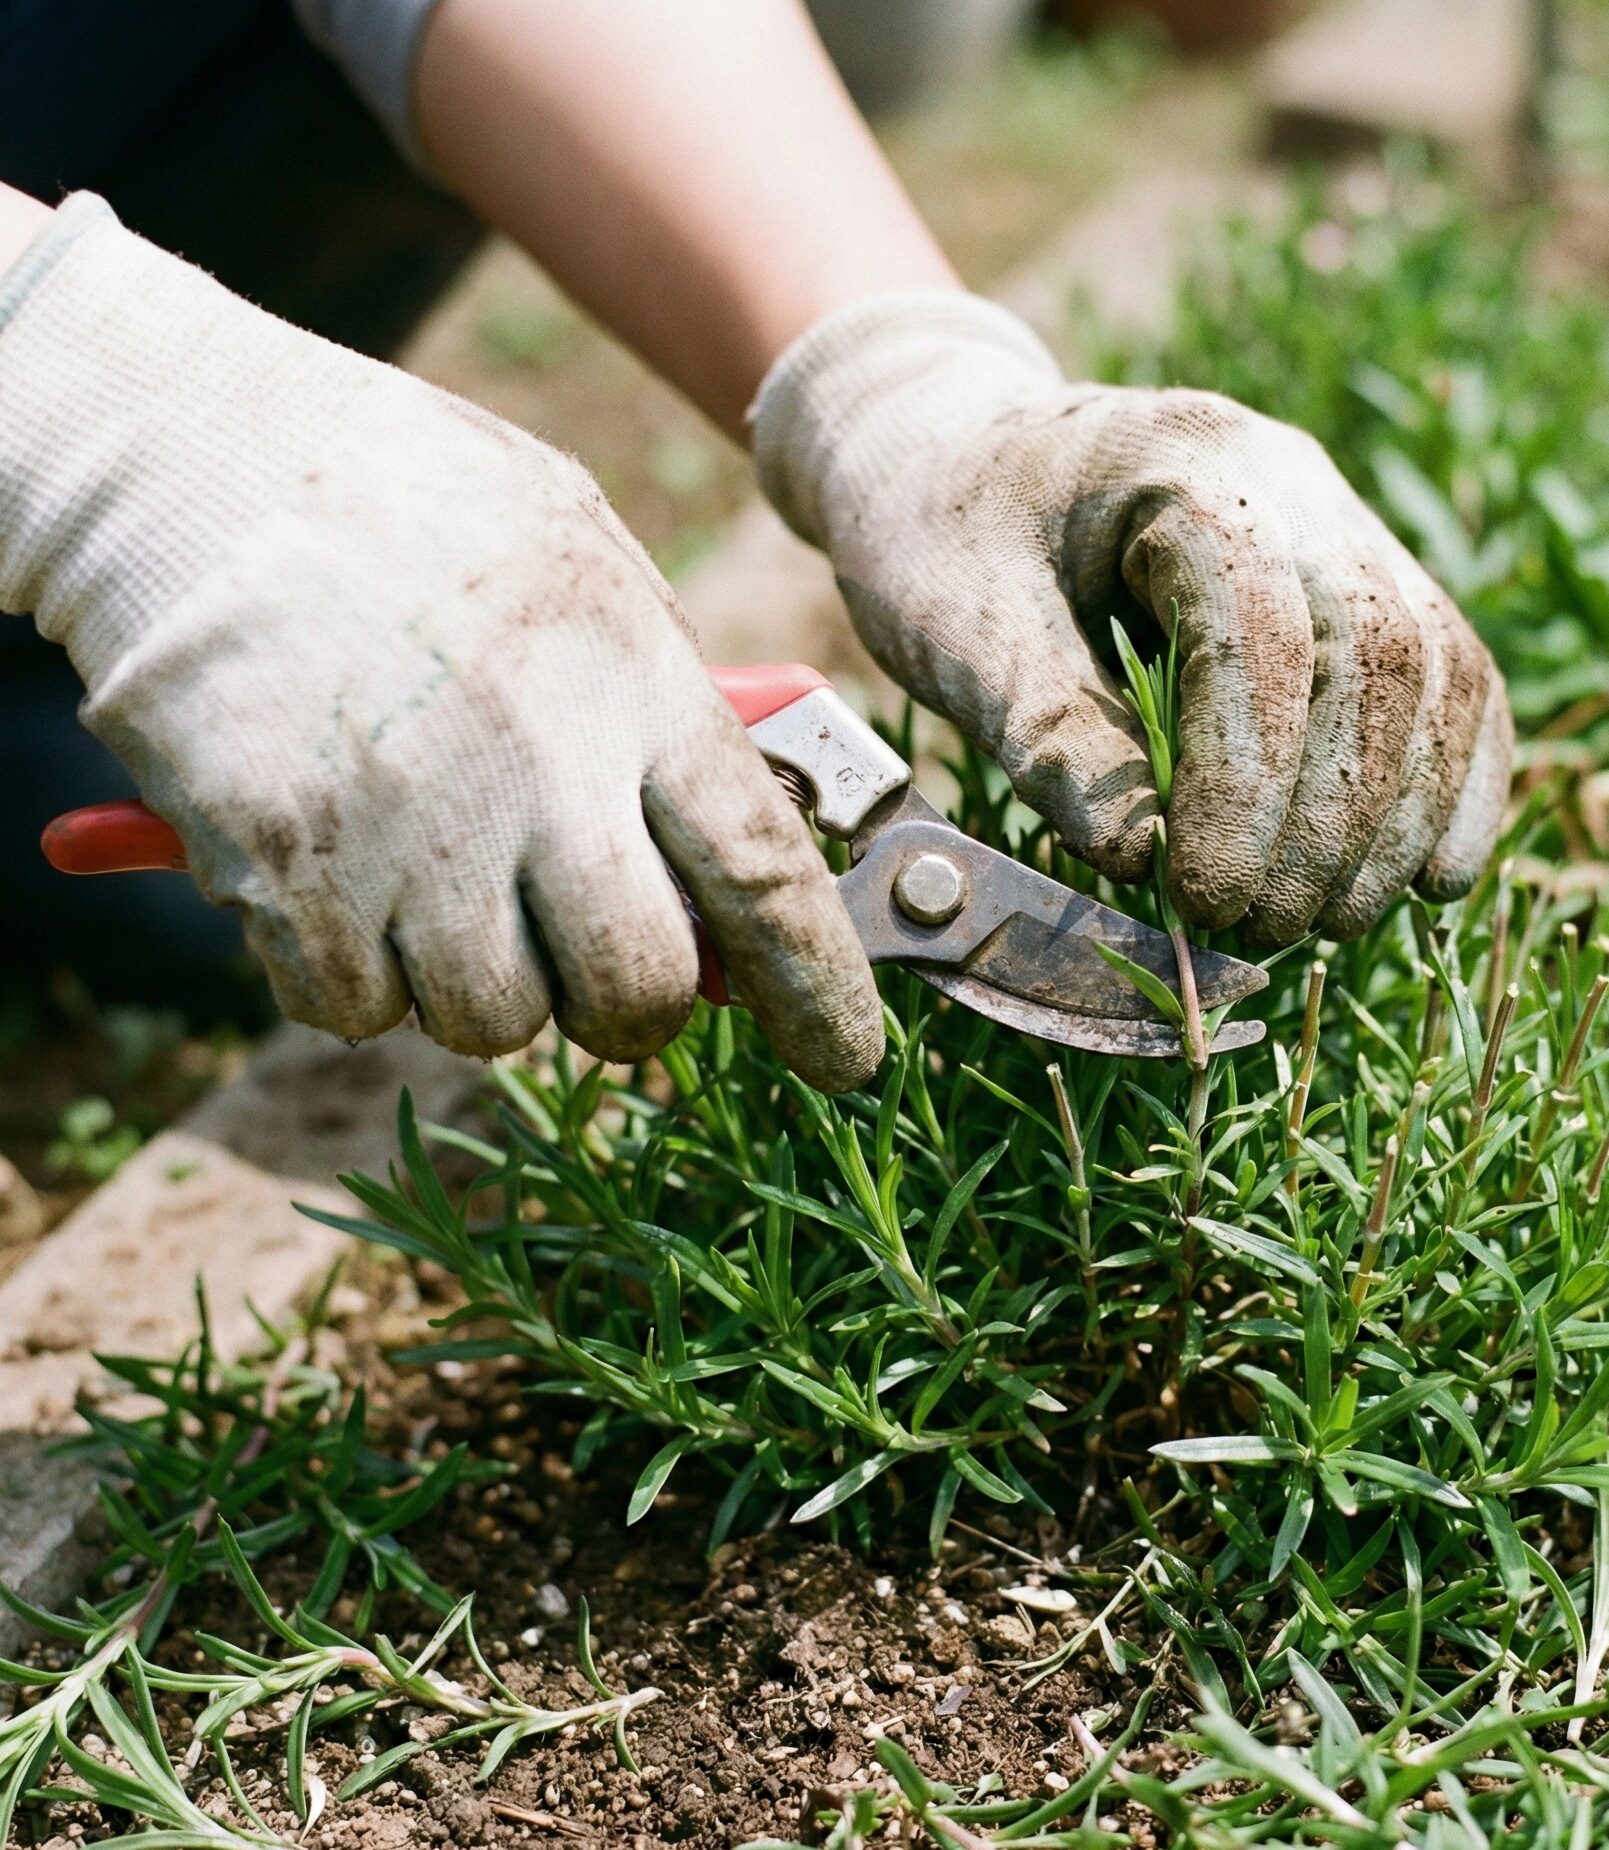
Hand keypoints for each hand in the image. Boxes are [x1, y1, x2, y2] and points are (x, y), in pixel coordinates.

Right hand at [0, 196, 880, 1083]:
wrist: (178, 452)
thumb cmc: (412, 507)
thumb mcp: (585, 560)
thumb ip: (674, 711)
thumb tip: (746, 874)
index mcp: (630, 679)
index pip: (762, 872)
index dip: (820, 988)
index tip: (850, 1058)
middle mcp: (533, 766)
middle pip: (635, 993)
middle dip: (632, 1010)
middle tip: (597, 963)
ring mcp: (401, 828)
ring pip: (494, 1022)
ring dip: (483, 984)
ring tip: (441, 870)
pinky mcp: (282, 871)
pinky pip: (356, 1010)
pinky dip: (359, 974)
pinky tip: (349, 868)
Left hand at [755, 292, 1511, 942]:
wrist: (956, 452)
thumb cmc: (941, 534)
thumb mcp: (960, 630)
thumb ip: (1048, 738)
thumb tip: (1141, 864)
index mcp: (1187, 464)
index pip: (1265, 632)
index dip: (1252, 783)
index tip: (1206, 899)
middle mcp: (1294, 483)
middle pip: (1378, 655)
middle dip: (1333, 819)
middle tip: (1262, 931)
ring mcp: (1344, 527)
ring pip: (1436, 673)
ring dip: (1397, 820)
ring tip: (1325, 925)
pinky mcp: (1364, 586)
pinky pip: (1451, 683)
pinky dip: (1449, 787)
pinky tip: (1427, 879)